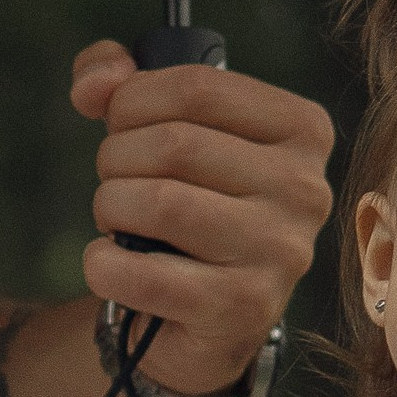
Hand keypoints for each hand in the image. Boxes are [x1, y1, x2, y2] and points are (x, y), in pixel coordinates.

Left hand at [71, 41, 333, 396]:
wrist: (204, 314)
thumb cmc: (186, 200)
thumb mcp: (161, 126)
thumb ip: (117, 81)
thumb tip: (92, 84)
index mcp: (302, 129)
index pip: (198, 86)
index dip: (133, 100)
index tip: (122, 125)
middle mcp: (305, 190)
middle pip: (174, 144)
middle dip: (116, 158)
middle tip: (117, 181)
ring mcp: (280, 253)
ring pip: (161, 204)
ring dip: (110, 208)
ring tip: (117, 219)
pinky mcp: (244, 309)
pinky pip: (145, 274)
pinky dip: (104, 264)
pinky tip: (110, 262)